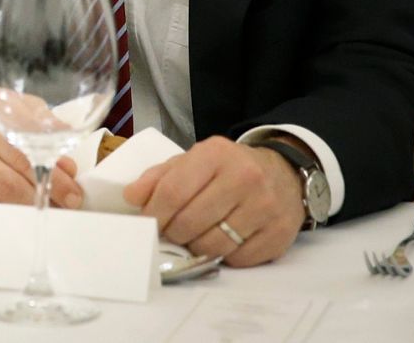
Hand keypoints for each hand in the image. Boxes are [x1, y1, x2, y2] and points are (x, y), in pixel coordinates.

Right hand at [0, 103, 81, 222]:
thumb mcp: (11, 116)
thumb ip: (42, 133)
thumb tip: (68, 167)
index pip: (23, 156)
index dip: (53, 179)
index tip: (73, 195)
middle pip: (8, 186)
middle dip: (41, 202)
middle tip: (63, 211)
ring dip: (23, 215)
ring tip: (43, 216)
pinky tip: (14, 220)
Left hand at [122, 136, 303, 266]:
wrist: (282, 172)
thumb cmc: (228, 169)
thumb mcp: (193, 161)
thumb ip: (159, 177)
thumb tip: (130, 197)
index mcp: (215, 154)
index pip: (173, 191)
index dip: (154, 213)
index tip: (146, 223)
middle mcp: (244, 177)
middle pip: (191, 221)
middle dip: (172, 234)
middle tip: (169, 234)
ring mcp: (266, 207)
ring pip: (214, 244)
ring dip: (196, 248)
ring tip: (193, 239)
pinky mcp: (281, 233)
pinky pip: (240, 258)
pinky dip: (225, 257)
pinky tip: (222, 243)